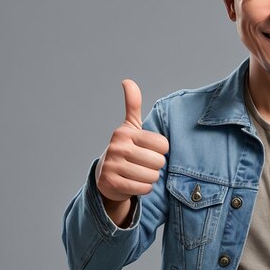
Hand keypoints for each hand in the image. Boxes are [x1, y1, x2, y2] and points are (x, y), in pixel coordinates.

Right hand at [96, 80, 168, 215]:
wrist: (106, 176)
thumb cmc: (126, 148)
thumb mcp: (130, 126)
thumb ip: (133, 104)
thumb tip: (127, 81)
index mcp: (126, 132)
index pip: (162, 145)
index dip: (161, 151)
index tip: (150, 150)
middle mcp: (117, 146)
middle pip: (158, 161)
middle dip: (156, 166)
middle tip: (145, 164)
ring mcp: (112, 164)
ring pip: (151, 176)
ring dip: (151, 178)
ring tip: (140, 173)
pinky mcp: (110, 182)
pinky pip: (143, 188)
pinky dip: (144, 188)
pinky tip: (136, 183)